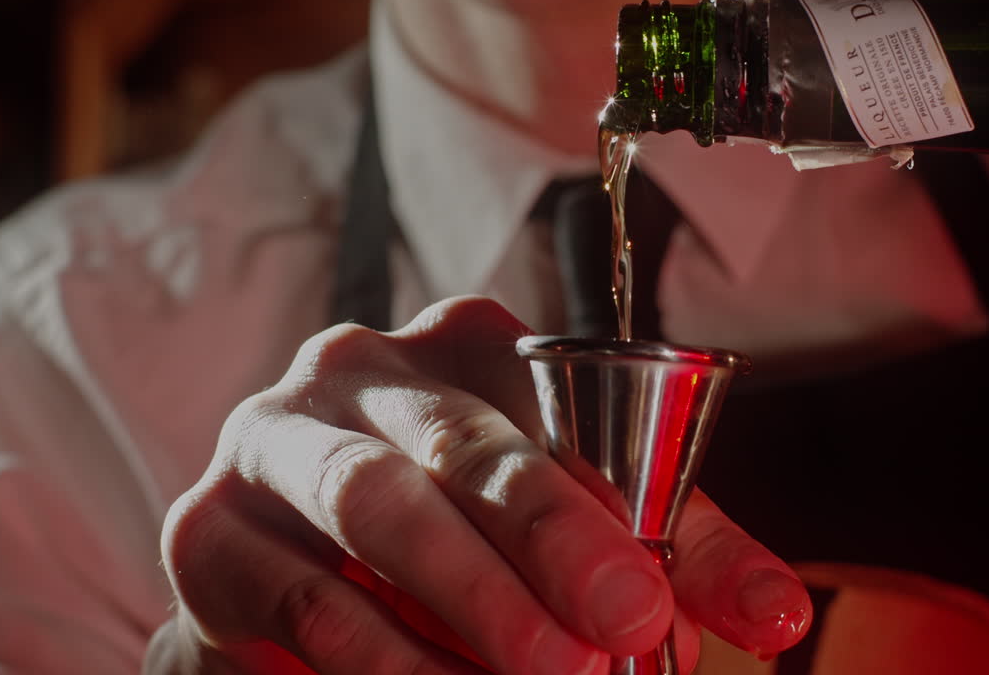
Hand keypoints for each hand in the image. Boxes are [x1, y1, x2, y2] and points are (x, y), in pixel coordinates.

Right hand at [145, 296, 810, 673]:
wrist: (287, 570)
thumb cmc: (452, 535)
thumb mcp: (569, 528)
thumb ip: (672, 555)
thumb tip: (780, 616)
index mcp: (463, 346)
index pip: (551, 408)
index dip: (604, 509)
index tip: (653, 608)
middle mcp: (361, 369)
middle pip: (459, 445)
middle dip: (541, 550)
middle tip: (607, 643)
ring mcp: (276, 438)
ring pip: (374, 510)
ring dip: (464, 612)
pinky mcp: (208, 526)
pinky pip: (300, 596)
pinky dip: (379, 661)